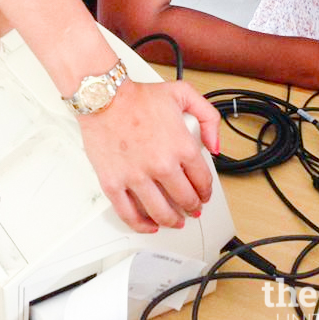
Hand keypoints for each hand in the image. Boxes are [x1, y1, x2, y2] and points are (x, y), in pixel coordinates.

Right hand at [77, 79, 219, 232]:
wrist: (103, 96)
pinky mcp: (114, 183)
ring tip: (175, 220)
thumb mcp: (183, 94)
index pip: (202, 180)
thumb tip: (215, 146)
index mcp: (181, 146)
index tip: (204, 192)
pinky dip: (142, 225)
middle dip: (193, 207)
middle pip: (186, 200)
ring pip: (162, 212)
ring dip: (173, 220)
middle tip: (192, 208)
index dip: (206, 191)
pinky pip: (129, 214)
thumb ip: (208, 117)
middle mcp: (161, 165)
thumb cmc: (137, 96)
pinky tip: (149, 224)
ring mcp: (137, 177)